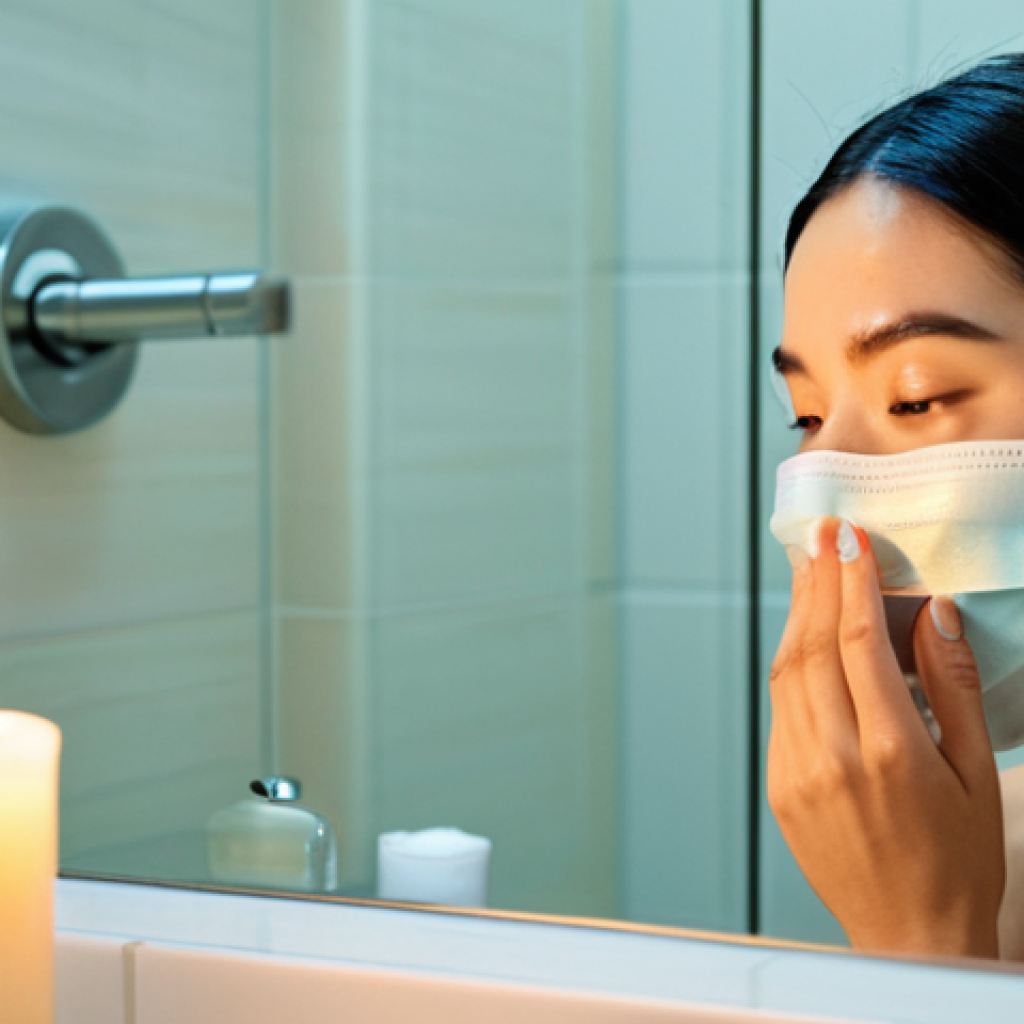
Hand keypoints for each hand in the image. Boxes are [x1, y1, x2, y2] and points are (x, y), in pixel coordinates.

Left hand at [767, 518, 1004, 957]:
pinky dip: (791, 663)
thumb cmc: (957, 861)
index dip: (851, 581)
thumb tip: (934, 615)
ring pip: (787, 672)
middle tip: (822, 538)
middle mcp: (832, 757)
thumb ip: (953, 688)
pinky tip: (804, 639)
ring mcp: (796, 772)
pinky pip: (780, 708)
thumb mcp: (977, 774)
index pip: (857, 641)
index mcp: (889, 752)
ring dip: (798, 617)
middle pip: (812, 646)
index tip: (849, 539)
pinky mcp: (778, 786)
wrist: (910, 936)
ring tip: (812, 575)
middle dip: (816, 583)